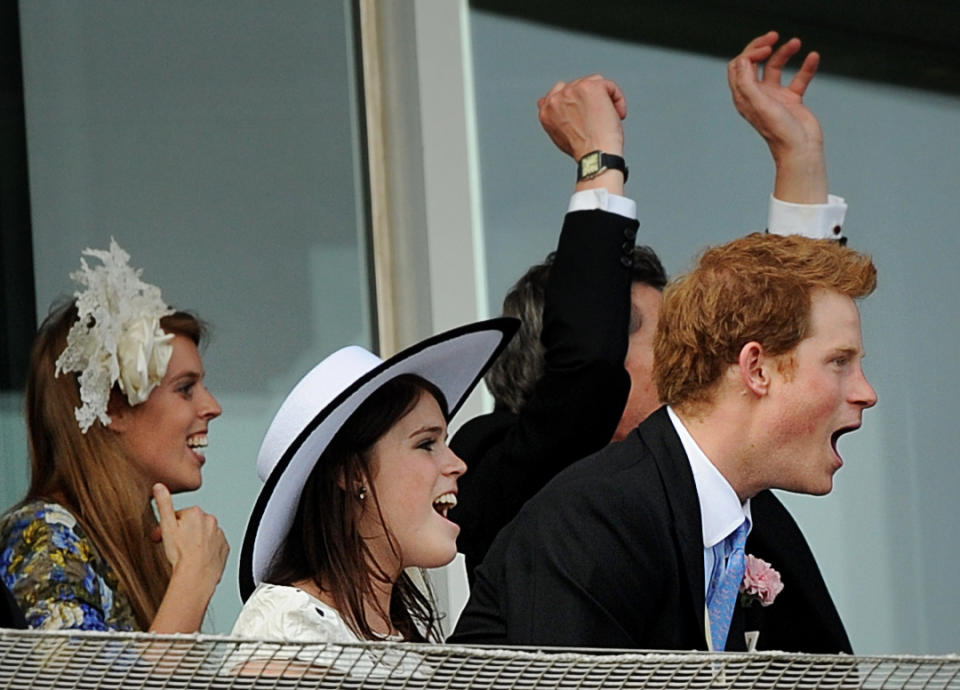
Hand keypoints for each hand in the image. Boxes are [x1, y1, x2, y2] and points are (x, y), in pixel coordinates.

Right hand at [152, 483, 228, 582]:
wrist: (196, 576)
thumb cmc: (181, 554)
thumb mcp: (166, 526)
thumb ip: (164, 503)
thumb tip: (159, 487)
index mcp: (196, 512)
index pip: (178, 516)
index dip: (167, 528)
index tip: (161, 537)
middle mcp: (211, 520)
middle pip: (191, 525)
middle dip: (181, 534)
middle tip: (172, 548)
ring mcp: (219, 535)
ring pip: (203, 535)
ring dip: (194, 542)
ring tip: (185, 555)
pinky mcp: (224, 548)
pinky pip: (213, 546)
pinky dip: (205, 551)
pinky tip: (197, 559)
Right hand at [538, 74, 625, 161]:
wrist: (596, 155)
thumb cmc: (584, 151)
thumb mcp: (561, 135)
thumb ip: (557, 118)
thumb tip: (555, 107)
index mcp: (546, 110)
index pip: (558, 93)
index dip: (575, 101)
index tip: (585, 111)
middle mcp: (556, 98)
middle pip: (579, 86)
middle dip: (591, 101)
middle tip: (599, 120)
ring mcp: (572, 90)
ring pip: (595, 84)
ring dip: (605, 100)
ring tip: (608, 118)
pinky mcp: (590, 86)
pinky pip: (609, 86)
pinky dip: (618, 99)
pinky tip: (618, 115)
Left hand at [728, 31, 827, 202]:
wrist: (801, 150)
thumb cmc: (779, 131)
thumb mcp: (759, 105)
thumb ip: (748, 83)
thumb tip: (743, 60)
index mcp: (744, 97)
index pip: (739, 67)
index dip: (750, 53)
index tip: (766, 49)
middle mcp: (757, 95)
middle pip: (754, 64)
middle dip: (761, 47)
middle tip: (774, 37)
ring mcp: (774, 97)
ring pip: (775, 68)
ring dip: (784, 53)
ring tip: (796, 43)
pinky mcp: (792, 100)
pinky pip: (798, 79)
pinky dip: (806, 67)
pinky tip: (813, 57)